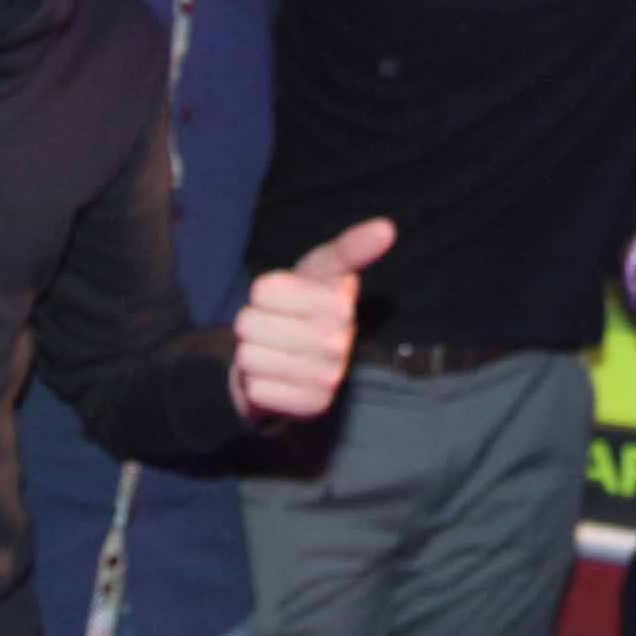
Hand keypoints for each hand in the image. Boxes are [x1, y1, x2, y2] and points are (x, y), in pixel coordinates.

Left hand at [230, 217, 396, 422]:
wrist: (302, 362)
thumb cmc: (306, 305)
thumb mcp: (320, 269)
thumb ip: (350, 247)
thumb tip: (387, 227)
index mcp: (340, 300)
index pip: (262, 289)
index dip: (261, 293)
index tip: (281, 295)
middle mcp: (341, 340)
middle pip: (248, 322)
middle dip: (253, 323)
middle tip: (275, 328)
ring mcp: (329, 377)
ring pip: (248, 356)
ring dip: (252, 354)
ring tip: (275, 351)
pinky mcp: (311, 407)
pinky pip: (255, 388)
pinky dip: (257, 384)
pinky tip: (278, 378)